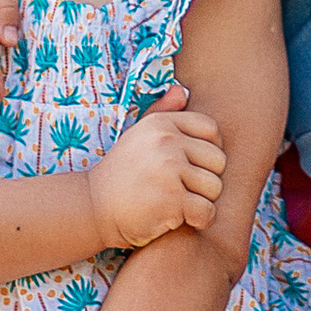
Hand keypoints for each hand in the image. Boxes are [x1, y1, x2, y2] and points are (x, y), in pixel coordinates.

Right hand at [87, 85, 225, 248]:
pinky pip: (207, 211)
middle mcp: (166, 141)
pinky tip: (180, 219)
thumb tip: (182, 90)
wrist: (92, 208)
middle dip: (205, 179)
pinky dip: (199, 221)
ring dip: (201, 201)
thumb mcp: (138, 136)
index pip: (212, 130)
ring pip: (215, 187)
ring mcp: (168, 169)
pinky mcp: (171, 200)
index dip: (208, 151)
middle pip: (218, 161)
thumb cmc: (122, 173)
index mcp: (161, 123)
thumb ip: (163, 111)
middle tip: (180, 189)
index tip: (191, 166)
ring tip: (176, 203)